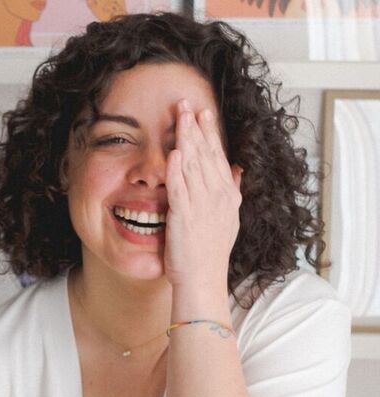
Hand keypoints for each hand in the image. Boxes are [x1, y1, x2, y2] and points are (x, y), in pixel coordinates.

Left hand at [163, 99, 242, 287]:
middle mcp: (217, 196)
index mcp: (227, 195)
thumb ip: (232, 191)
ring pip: (193, 165)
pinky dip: (177, 169)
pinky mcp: (184, 215)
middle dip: (196, 127)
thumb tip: (236, 169)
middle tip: (187, 103)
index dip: (210, 133)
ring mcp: (202, 205)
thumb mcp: (229, 218)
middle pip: (206, 154)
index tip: (204, 113)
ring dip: (186, 139)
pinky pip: (180, 187)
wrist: (203, 278)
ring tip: (179, 116)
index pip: (218, 157)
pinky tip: (174, 152)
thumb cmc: (211, 251)